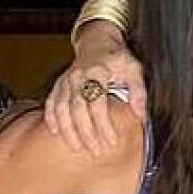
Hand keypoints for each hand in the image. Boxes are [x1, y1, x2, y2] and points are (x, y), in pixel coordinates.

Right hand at [44, 28, 146, 155]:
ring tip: (76, 148)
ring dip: (68, 131)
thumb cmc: (116, 58)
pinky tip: (55, 132)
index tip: (112, 141)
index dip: (104, 125)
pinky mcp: (58, 84)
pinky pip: (51, 103)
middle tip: (96, 151)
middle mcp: (77, 76)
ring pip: (61, 109)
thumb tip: (141, 115)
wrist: (97, 42)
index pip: (98, 103)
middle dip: (86, 133)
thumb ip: (138, 91)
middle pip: (78, 109)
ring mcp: (65, 81)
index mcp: (97, 72)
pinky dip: (51, 118)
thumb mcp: (133, 69)